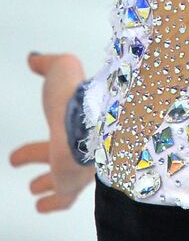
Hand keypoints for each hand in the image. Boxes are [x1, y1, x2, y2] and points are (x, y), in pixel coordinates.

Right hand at [8, 52, 95, 212]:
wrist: (90, 128)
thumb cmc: (77, 99)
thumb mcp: (63, 68)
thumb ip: (49, 64)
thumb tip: (35, 58)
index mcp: (81, 117)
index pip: (62, 120)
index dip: (48, 119)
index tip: (36, 122)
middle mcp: (83, 142)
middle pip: (59, 150)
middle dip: (40, 155)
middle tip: (20, 158)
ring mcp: (79, 165)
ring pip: (64, 178)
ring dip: (47, 182)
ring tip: (34, 189)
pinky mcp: (72, 185)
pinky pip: (63, 199)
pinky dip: (52, 202)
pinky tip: (41, 206)